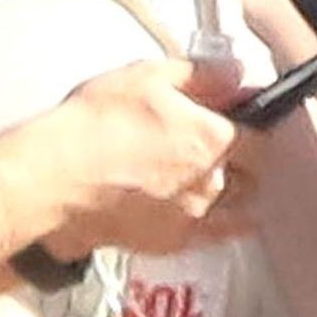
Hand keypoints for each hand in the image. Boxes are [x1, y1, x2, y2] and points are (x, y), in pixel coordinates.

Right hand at [45, 58, 256, 259]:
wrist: (56, 180)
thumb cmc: (95, 127)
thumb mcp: (149, 76)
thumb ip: (201, 76)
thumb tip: (233, 74)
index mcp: (214, 139)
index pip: (259, 137)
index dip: (250, 126)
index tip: (238, 119)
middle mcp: (212, 182)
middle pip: (250, 175)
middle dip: (240, 161)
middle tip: (217, 147)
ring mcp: (194, 217)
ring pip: (232, 207)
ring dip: (227, 193)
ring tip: (203, 179)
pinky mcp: (172, 242)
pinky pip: (209, 235)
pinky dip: (212, 224)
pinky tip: (200, 212)